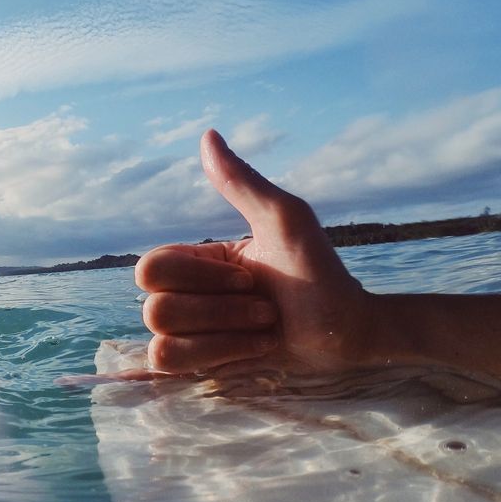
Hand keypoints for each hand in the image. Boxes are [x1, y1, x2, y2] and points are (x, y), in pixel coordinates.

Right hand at [134, 130, 373, 375]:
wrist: (350, 331)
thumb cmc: (321, 272)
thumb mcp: (285, 220)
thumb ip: (242, 182)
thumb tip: (208, 135)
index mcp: (196, 261)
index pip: (150, 268)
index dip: (200, 277)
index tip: (249, 275)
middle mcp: (185, 296)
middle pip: (155, 307)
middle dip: (218, 309)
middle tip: (262, 304)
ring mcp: (190, 334)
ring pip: (162, 338)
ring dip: (224, 335)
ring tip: (262, 328)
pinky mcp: (200, 366)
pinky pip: (168, 362)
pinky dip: (216, 355)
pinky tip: (252, 349)